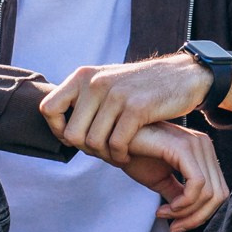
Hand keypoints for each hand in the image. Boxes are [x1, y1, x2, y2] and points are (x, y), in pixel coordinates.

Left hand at [39, 55, 213, 163]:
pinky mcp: (137, 108)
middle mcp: (96, 82)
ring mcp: (116, 94)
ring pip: (93, 143)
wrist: (183, 76)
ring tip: (116, 153)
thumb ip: (83, 98)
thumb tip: (55, 121)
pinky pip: (116, 144)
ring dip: (104, 156)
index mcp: (84, 76)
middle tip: (103, 150)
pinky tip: (128, 154)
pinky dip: (120, 155)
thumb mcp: (107, 83)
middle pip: (71, 134)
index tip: (77, 137)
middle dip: (86, 149)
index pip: (48, 109)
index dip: (58, 129)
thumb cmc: (141, 87)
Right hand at [115, 121, 228, 231]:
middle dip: (196, 218)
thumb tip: (191, 216)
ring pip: (210, 193)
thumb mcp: (162, 180)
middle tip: (173, 226)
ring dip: (186, 212)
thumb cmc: (135, 156)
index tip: (177, 225)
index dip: (202, 215)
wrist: (113, 140)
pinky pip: (197, 184)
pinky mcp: (184, 147)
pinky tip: (165, 208)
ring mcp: (196, 144)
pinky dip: (183, 203)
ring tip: (163, 214)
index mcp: (203, 152)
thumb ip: (180, 195)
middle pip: (219, 195)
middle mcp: (204, 146)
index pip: (219, 191)